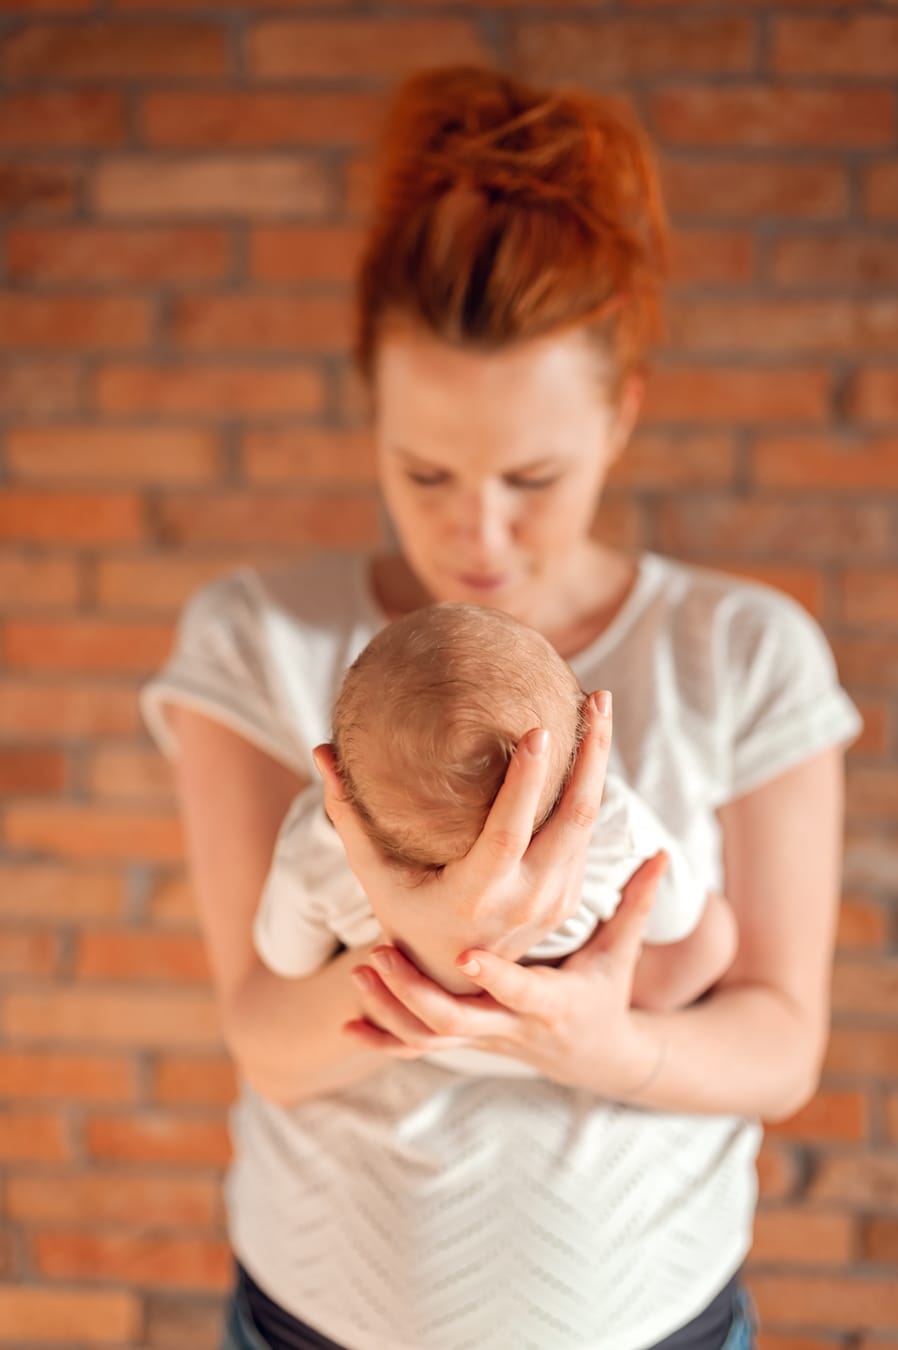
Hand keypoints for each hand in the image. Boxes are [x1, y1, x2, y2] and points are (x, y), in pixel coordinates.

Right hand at [314, 691, 612, 993]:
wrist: (454, 983)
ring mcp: (554, 901)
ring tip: (598, 706)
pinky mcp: (569, 895)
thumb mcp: (375, 874)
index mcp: (477, 895)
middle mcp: (525, 901)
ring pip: (589, 823)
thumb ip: (349, 815)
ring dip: (599, 763)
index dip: (526, 783)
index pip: (509, 833)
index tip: (540, 731)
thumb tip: (320, 749)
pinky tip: (589, 748)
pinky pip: (586, 834)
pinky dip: (591, 788)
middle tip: (595, 698)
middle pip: (573, 819)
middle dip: (591, 754)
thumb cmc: (405, 918)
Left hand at [344, 853, 668, 1098]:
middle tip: (380, 954)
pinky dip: (383, 1041)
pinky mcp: (466, 1046)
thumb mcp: (620, 955)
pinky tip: (348, 1025)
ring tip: (360, 971)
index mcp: (552, 1007)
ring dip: (390, 1010)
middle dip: (415, 993)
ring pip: (429, 1039)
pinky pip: (417, 1051)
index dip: (496, 978)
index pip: (522, 994)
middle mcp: (513, 1029)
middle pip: (457, 1024)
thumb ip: (635, 905)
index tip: (467, 955)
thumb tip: (664, 853)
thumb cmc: (606, 995)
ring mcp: (485, 1042)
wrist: (595, 1060)